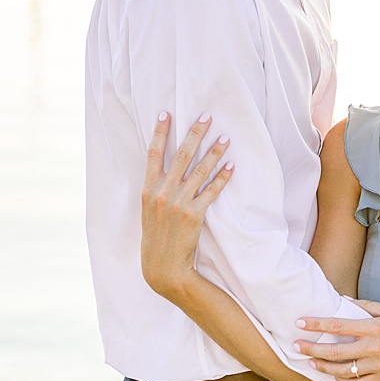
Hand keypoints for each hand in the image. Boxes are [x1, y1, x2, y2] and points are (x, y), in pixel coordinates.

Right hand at [141, 113, 232, 299]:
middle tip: (207, 116)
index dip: (159, 133)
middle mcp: (161, 193)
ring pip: (199, 170)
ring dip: (214, 151)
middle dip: (194, 133)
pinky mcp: (194, 215)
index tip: (166, 114)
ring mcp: (177, 203)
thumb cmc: (156, 237)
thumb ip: (156, 189)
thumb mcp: (149, 210)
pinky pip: (211, 191)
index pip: (152, 154)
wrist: (162, 266)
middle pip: (180, 155)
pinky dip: (222, 177)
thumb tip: (167, 169)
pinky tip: (232, 166)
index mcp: (147, 189)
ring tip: (226, 137)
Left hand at [293, 300, 379, 380]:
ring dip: (323, 367)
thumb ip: (367, 306)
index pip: (339, 325)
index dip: (317, 324)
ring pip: (342, 371)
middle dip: (311, 349)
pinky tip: (335, 376)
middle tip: (297, 346)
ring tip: (312, 361)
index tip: (301, 322)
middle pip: (335, 352)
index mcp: (377, 327)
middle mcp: (376, 348)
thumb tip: (344, 302)